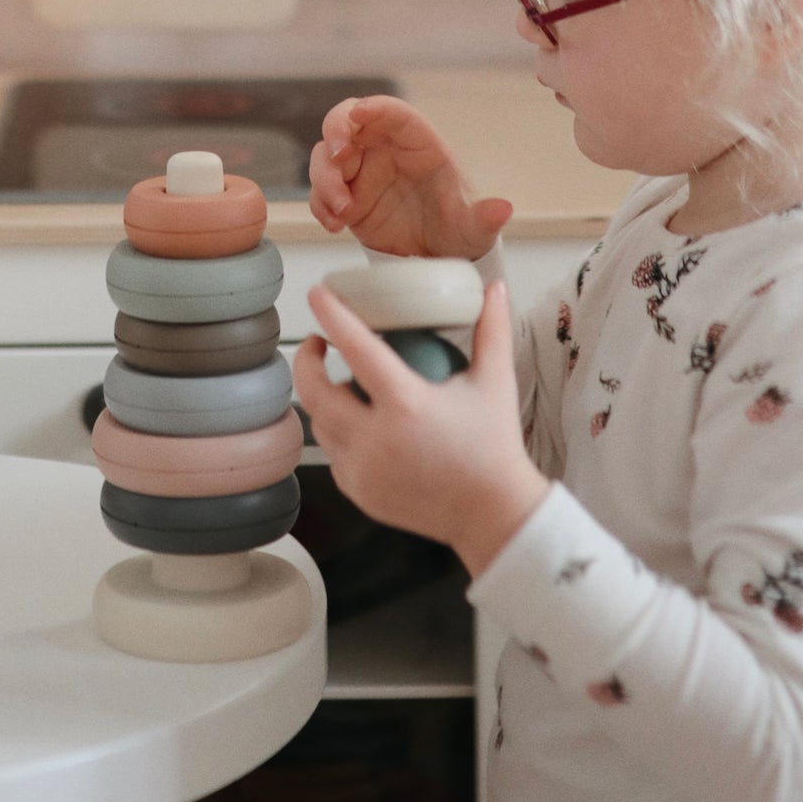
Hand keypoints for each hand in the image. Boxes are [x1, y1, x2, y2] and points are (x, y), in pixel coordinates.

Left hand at [292, 279, 547, 576]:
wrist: (492, 513)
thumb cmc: (494, 446)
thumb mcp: (496, 383)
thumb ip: (491, 330)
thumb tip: (494, 288)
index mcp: (407, 405)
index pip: (356, 349)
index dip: (332, 316)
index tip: (318, 294)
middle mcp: (376, 439)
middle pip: (314, 391)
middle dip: (307, 360)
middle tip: (319, 342)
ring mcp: (363, 470)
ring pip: (320, 424)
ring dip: (322, 398)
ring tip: (342, 383)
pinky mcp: (358, 492)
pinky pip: (333, 453)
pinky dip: (339, 433)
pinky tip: (357, 423)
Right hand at [309, 95, 513, 258]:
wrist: (438, 258)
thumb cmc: (458, 229)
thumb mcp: (473, 227)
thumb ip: (483, 218)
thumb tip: (502, 209)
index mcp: (419, 145)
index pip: (395, 113)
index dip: (375, 108)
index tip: (359, 113)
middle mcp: (386, 151)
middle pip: (349, 121)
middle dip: (336, 131)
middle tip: (338, 157)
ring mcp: (362, 173)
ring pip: (327, 156)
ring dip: (325, 178)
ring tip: (342, 211)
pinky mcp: (346, 198)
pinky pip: (320, 191)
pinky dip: (320, 204)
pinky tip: (334, 225)